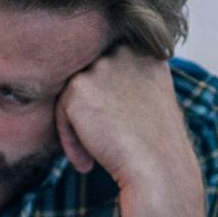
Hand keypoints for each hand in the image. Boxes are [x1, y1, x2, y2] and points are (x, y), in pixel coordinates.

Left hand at [55, 46, 200, 198]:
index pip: (109, 69)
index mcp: (147, 51)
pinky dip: (69, 139)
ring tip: (94, 156)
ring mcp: (101, 66)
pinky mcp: (78, 86)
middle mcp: (124, 52)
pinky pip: (61, 112)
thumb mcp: (152, 97)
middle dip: (91, 111)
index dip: (106, 102)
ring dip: (78, 126)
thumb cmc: (156, 142)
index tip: (116, 130)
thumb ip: (128, 80)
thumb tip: (96, 87)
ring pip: (73, 96)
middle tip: (104, 143)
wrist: (157, 165)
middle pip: (90, 80)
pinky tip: (87, 162)